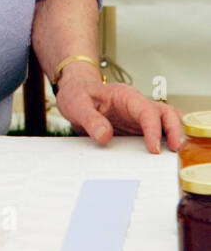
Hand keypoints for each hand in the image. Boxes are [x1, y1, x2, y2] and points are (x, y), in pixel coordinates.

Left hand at [54, 76, 182, 152]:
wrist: (75, 94)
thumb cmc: (77, 94)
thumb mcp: (76, 104)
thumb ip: (90, 119)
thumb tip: (105, 136)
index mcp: (126, 96)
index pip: (147, 111)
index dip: (153, 129)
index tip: (153, 148)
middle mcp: (137, 106)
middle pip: (166, 113)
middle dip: (175, 131)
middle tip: (175, 151)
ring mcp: (139, 118)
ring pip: (167, 121)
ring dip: (175, 136)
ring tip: (174, 155)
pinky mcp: (137, 128)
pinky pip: (158, 133)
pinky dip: (165, 142)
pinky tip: (164, 156)